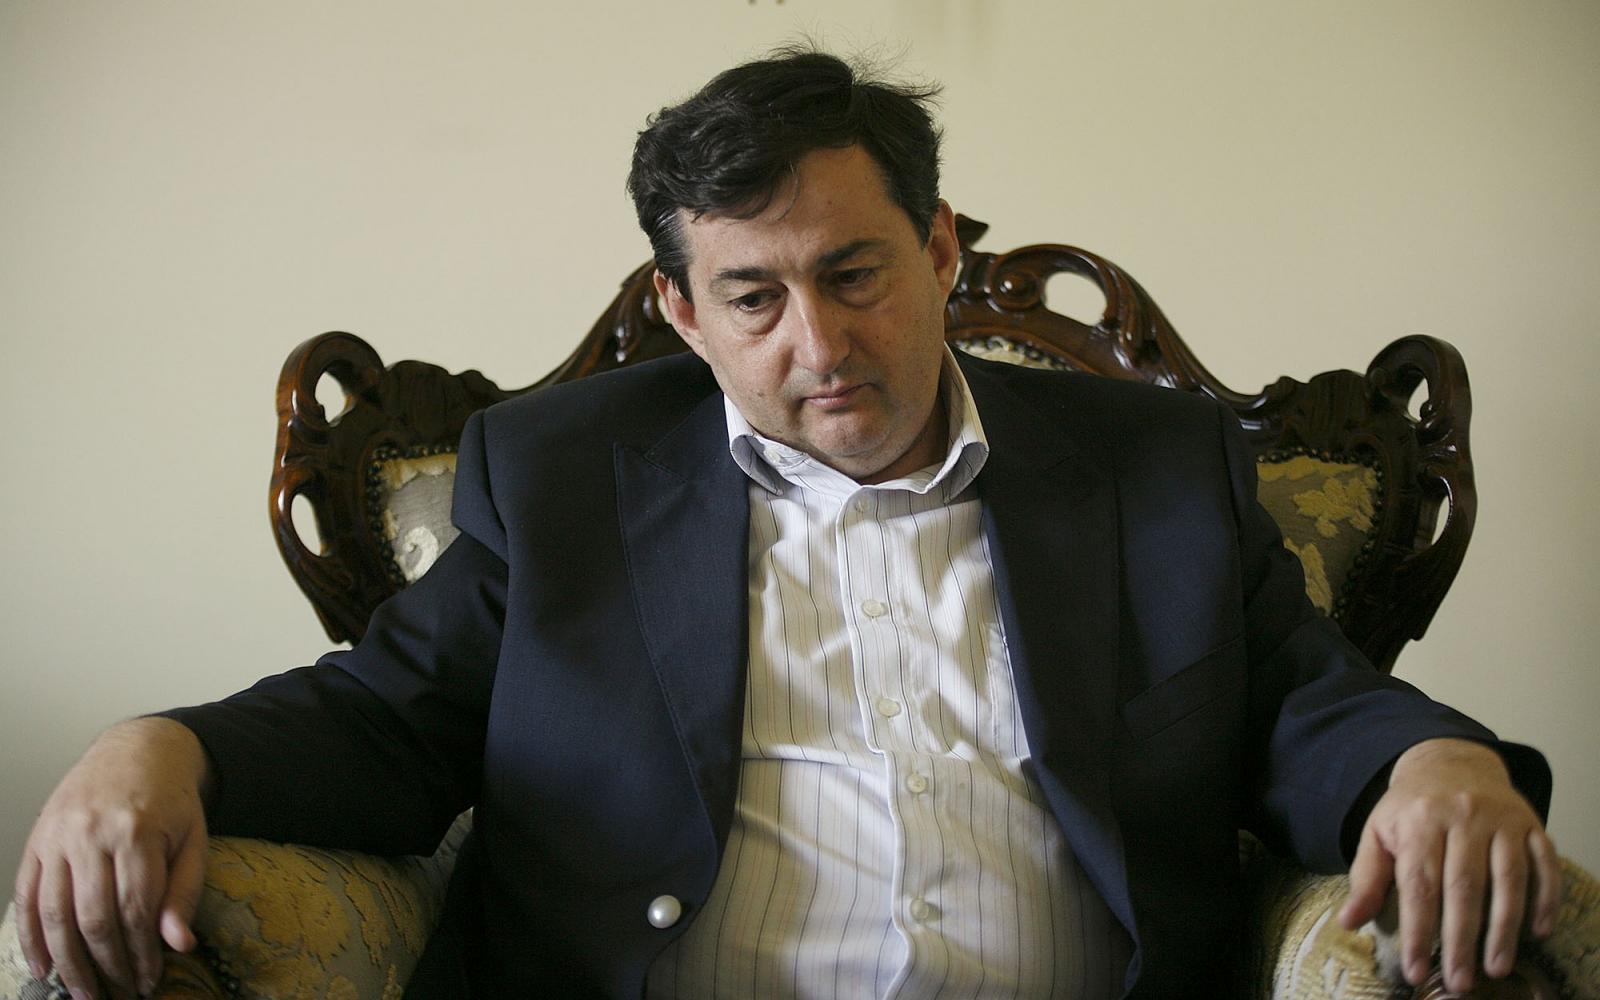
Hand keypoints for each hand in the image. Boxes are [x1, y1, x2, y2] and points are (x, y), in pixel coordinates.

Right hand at [13, 718, 211, 999]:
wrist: (137, 749)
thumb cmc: (171, 800)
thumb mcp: (194, 838)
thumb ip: (185, 890)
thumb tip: (180, 944)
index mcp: (137, 831)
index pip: (136, 908)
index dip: (141, 952)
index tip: (148, 980)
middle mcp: (91, 833)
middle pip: (93, 917)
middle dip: (105, 965)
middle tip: (117, 994)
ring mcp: (58, 837)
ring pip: (55, 913)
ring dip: (67, 962)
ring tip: (83, 992)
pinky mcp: (36, 840)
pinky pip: (25, 897)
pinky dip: (29, 937)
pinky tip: (43, 967)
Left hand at [1338, 738, 1559, 993]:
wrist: (1450, 762)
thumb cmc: (1410, 807)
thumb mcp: (1378, 831)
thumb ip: (1366, 877)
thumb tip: (1348, 922)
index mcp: (1419, 820)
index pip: (1418, 884)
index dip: (1417, 930)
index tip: (1415, 969)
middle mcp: (1462, 816)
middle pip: (1463, 886)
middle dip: (1461, 939)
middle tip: (1460, 981)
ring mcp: (1501, 819)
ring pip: (1507, 879)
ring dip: (1504, 928)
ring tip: (1496, 967)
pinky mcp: (1531, 823)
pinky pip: (1544, 863)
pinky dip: (1545, 898)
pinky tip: (1538, 931)